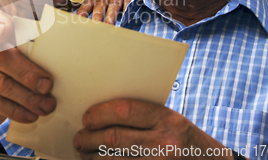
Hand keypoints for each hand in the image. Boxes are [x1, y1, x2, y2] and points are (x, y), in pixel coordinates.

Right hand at [0, 9, 56, 123]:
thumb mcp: (20, 47)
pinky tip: (32, 114)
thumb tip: (62, 53)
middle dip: (26, 74)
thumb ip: (32, 45)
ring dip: (26, 97)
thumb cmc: (13, 61)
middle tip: (47, 86)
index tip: (6, 29)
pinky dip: (17, 110)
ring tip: (46, 105)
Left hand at [73, 99, 233, 158]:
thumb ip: (144, 116)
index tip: (87, 118)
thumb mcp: (172, 120)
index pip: (123, 111)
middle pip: (113, 138)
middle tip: (80, 138)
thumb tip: (104, 114)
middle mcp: (165, 143)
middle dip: (89, 138)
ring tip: (84, 153)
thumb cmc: (187, 141)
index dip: (99, 114)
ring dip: (91, 157)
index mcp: (167, 119)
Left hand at [76, 0, 141, 24]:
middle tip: (95, 24)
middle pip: (101, 3)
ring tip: (109, 24)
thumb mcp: (105, 1)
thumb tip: (88, 26)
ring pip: (114, 3)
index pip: (88, 3)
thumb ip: (97, 11)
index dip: (83, 10)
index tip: (79, 19)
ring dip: (111, 14)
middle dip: (97, 14)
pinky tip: (127, 18)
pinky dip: (127, 8)